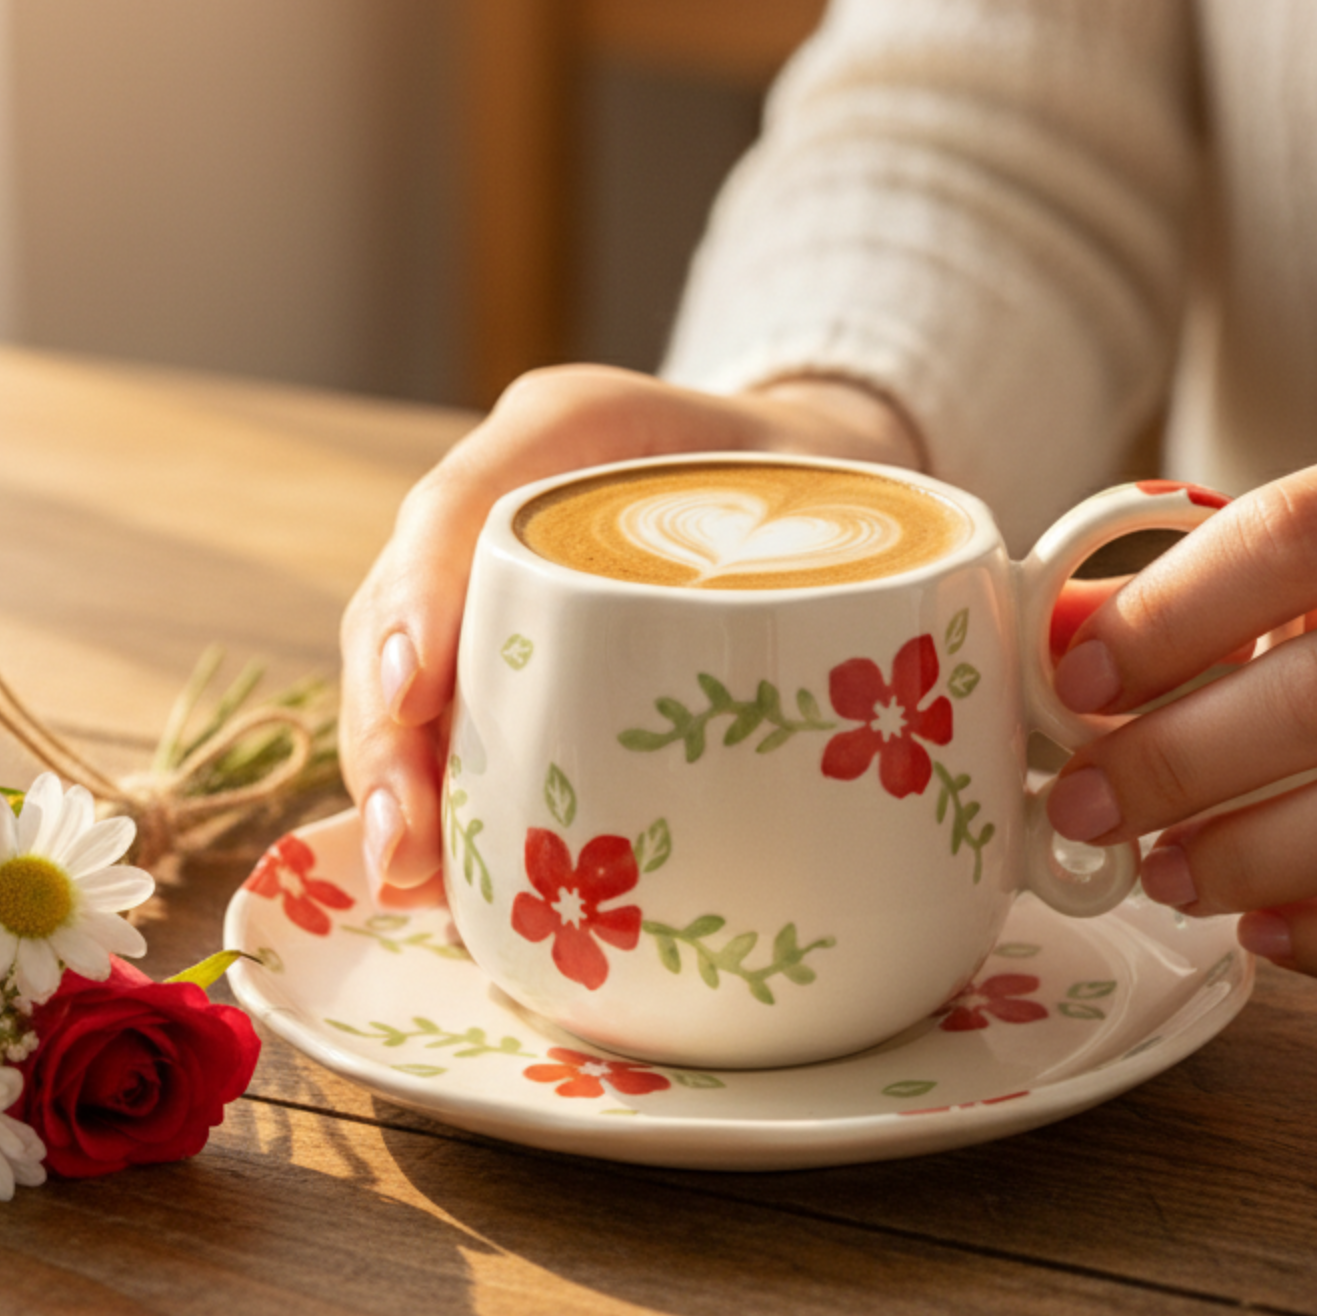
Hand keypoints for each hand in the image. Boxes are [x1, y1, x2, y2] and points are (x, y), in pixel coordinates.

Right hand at [340, 364, 923, 899]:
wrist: (810, 477)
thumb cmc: (817, 477)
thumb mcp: (846, 477)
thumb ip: (874, 541)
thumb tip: (928, 664)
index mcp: (570, 429)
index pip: (463, 503)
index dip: (422, 597)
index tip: (413, 692)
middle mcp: (504, 505)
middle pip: (400, 608)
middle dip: (388, 731)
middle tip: (408, 842)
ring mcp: (486, 584)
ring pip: (395, 675)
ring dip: (391, 783)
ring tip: (409, 881)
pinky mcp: (499, 658)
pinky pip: (437, 724)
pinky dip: (429, 803)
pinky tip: (434, 885)